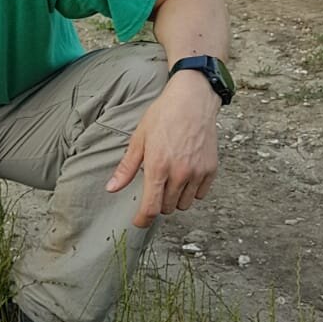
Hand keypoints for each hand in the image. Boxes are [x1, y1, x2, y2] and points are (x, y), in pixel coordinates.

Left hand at [105, 74, 220, 227]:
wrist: (193, 99)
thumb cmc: (163, 115)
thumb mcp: (139, 139)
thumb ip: (127, 167)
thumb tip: (111, 188)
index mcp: (158, 166)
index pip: (151, 207)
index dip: (143, 219)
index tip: (139, 222)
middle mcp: (180, 173)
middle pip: (167, 208)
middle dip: (158, 203)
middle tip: (154, 187)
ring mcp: (198, 172)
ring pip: (184, 204)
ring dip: (174, 199)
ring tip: (170, 181)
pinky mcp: (211, 169)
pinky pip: (200, 195)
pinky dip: (191, 192)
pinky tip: (185, 177)